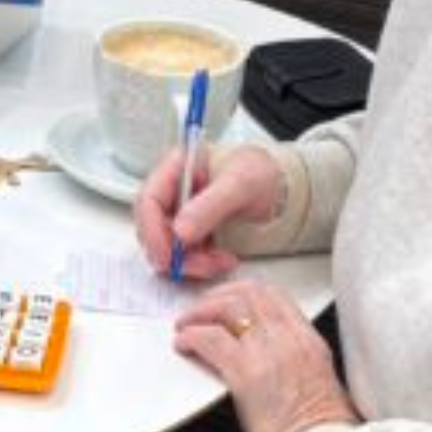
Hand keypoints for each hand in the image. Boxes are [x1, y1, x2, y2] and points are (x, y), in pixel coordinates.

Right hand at [136, 142, 287, 283]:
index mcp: (177, 165)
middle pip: (153, 226)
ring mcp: (181, 210)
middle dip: (173, 253)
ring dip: (190, 262)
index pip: (149, 200)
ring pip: (167, 245)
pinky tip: (221, 261)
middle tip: (198, 266)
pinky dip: (200, 264)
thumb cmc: (262, 174)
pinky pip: (184, 253)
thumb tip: (180, 232)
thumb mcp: (241, 185)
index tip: (166, 257)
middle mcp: (173, 188)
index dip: (152, 232)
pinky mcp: (191, 229)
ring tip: (220, 262)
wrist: (281, 187)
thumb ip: (209, 207)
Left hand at [173, 276, 359, 431]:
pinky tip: (184, 344)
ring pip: (229, 307)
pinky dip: (191, 336)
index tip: (228, 299)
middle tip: (201, 309)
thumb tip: (269, 362)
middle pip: (250, 293)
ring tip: (187, 324)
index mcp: (310, 343)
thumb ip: (295, 364)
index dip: (245, 292)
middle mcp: (291, 340)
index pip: (275, 297)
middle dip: (219, 296)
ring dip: (201, 312)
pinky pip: (210, 339)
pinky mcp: (247, 375)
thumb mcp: (318, 386)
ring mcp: (270, 353)